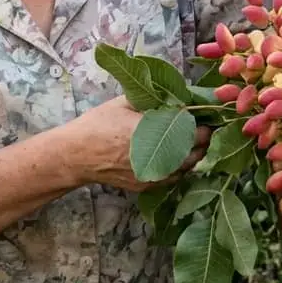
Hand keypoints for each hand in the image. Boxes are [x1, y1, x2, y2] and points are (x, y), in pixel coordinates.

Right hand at [71, 96, 210, 192]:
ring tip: (190, 142)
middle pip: (196, 153)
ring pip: (187, 169)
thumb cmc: (99, 124)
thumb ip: (153, 99)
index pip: (195, 133)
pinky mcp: (147, 186)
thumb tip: (178, 96)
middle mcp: (157, 157)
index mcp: (154, 132)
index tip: (204, 118)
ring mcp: (153, 175)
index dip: (203, 125)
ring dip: (192, 155)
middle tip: (201, 129)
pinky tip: (174, 155)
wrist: (77, 155)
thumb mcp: (125, 102)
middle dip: (201, 141)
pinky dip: (179, 168)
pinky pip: (173, 178)